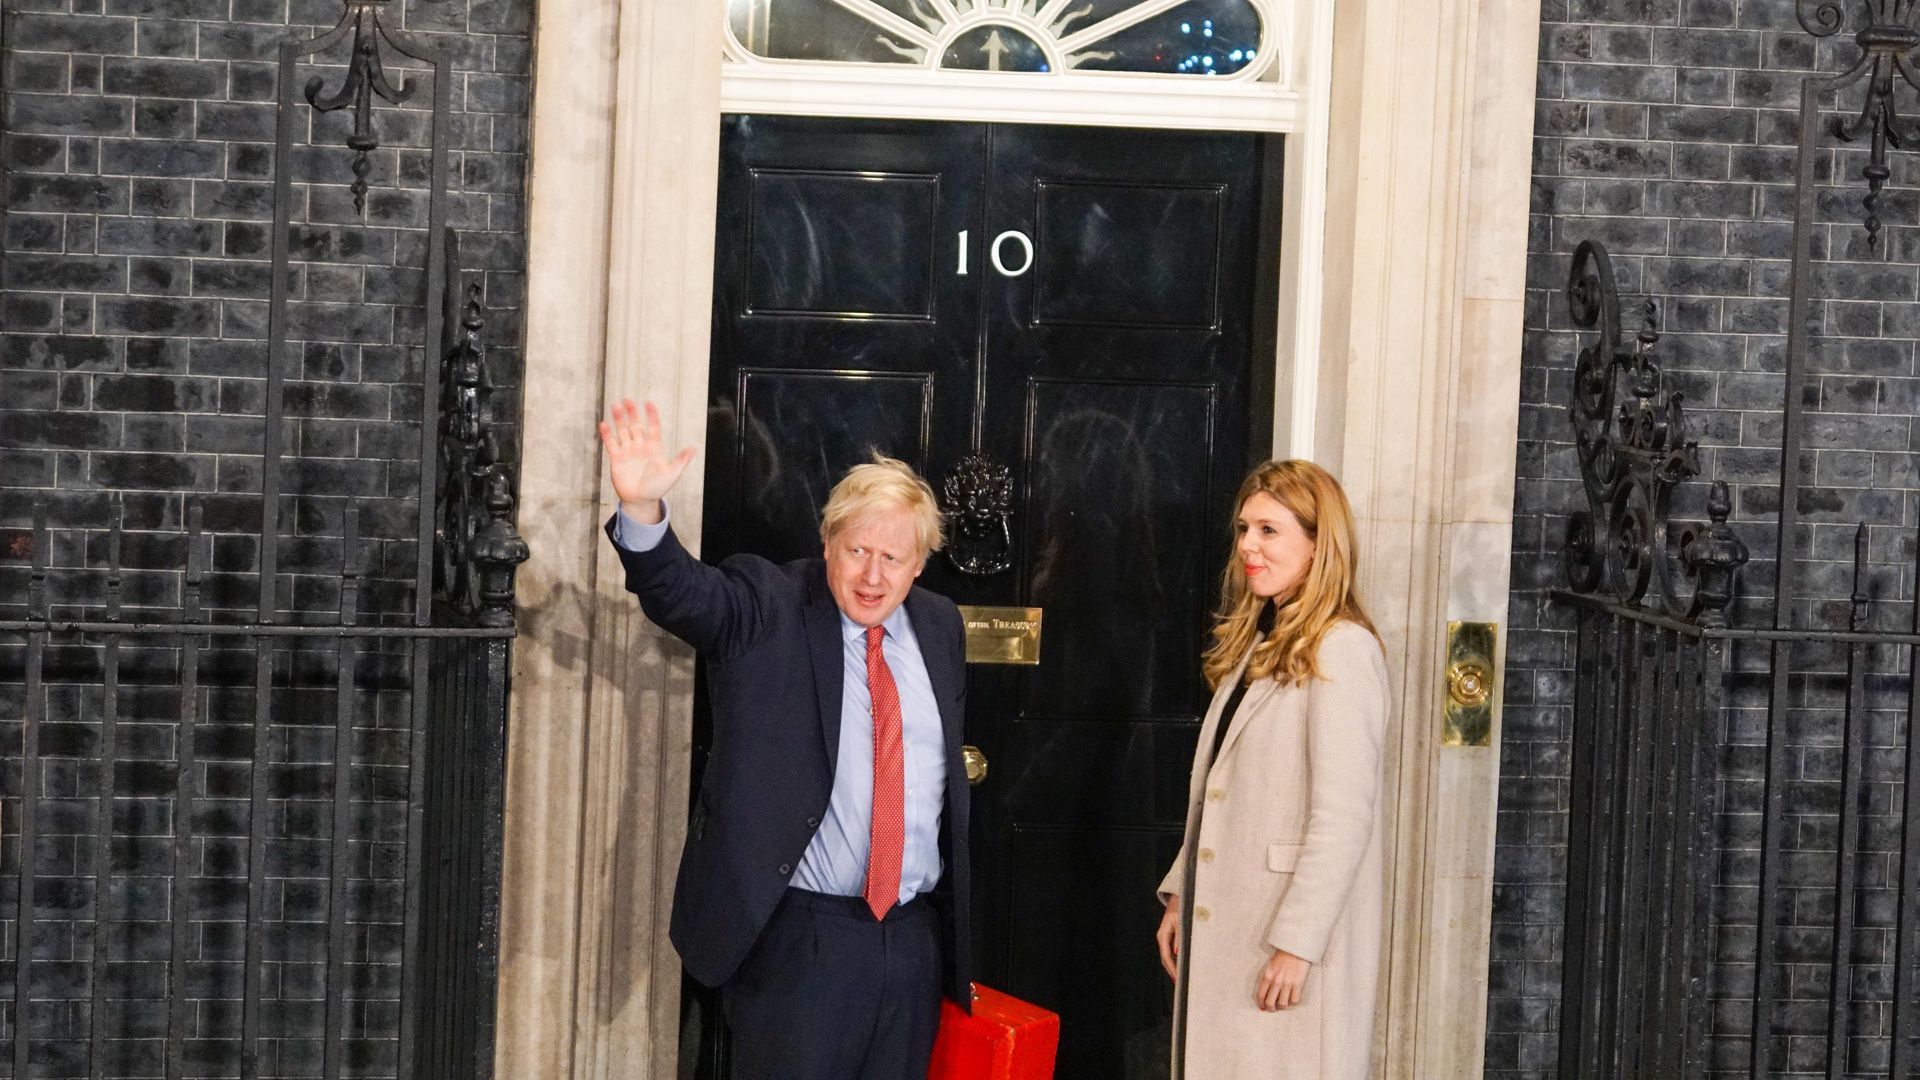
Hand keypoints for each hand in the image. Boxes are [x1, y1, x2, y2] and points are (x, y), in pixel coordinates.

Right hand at [597, 398, 697, 523]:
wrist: (641, 500)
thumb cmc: (658, 488)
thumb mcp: (673, 474)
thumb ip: (681, 460)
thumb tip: (694, 447)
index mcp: (654, 448)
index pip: (653, 427)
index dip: (652, 415)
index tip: (649, 403)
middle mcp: (640, 446)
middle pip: (636, 425)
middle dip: (632, 413)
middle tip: (627, 400)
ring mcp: (628, 451)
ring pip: (623, 431)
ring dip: (619, 419)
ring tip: (615, 406)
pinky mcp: (616, 459)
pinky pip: (611, 443)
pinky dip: (607, 434)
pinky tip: (604, 424)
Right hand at [1155, 896, 1180, 980]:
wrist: (1178, 899)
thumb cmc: (1180, 909)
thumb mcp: (1180, 922)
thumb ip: (1179, 937)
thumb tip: (1178, 953)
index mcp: (1162, 935)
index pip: (1166, 955)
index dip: (1171, 967)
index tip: (1177, 977)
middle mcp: (1162, 938)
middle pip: (1165, 958)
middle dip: (1171, 970)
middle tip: (1179, 983)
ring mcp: (1165, 938)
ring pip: (1167, 956)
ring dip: (1172, 966)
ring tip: (1180, 978)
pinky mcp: (1169, 937)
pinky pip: (1170, 952)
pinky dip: (1175, 960)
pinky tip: (1180, 966)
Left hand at [1257, 948, 1310, 1010]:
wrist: (1296, 948)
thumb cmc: (1283, 956)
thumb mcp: (1270, 966)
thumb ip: (1267, 978)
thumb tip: (1266, 992)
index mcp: (1267, 976)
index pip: (1260, 995)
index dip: (1261, 1004)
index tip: (1263, 1007)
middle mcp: (1276, 981)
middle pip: (1270, 1003)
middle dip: (1271, 1008)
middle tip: (1273, 1009)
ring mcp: (1287, 983)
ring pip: (1283, 1004)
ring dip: (1283, 1007)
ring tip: (1284, 1004)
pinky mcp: (1298, 984)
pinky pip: (1294, 1000)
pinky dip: (1293, 1002)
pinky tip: (1292, 1000)